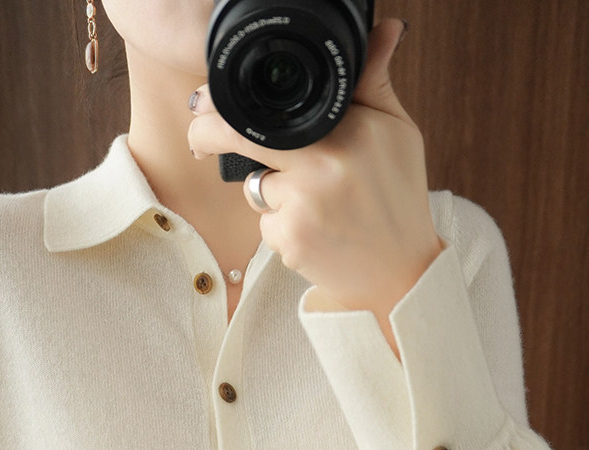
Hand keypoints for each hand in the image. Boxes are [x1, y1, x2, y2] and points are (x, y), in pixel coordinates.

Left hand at [188, 19, 442, 352]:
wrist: (400, 271)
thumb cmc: (398, 199)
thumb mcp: (397, 133)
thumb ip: (374, 82)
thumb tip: (383, 29)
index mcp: (349, 132)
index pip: (271, 109)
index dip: (228, 105)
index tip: (206, 102)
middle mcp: (321, 167)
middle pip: (241, 139)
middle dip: (208, 135)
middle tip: (197, 137)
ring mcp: (301, 206)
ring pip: (256, 186)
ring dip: (271, 191)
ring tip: (317, 204)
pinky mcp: (288, 241)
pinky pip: (263, 223)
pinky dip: (279, 225)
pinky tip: (313, 230)